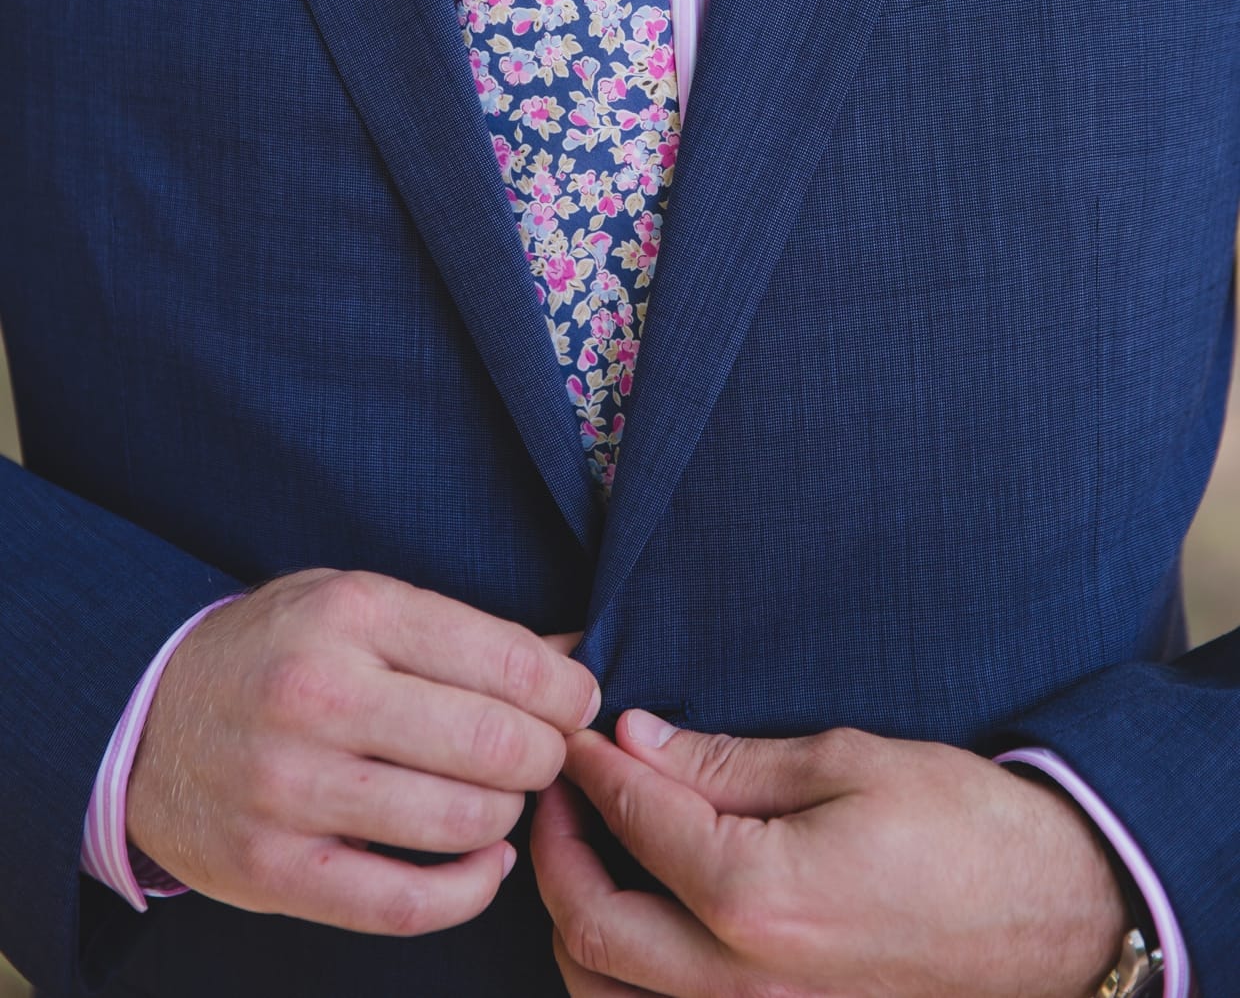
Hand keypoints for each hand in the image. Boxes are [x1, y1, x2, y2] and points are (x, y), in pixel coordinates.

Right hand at [127, 569, 597, 935]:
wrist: (144, 717)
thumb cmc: (278, 651)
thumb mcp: (359, 603)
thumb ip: (463, 631)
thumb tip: (577, 660)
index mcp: (351, 614)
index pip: (505, 658)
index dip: (566, 691)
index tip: (577, 703)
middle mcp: (319, 696)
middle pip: (491, 743)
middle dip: (545, 754)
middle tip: (544, 754)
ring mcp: (290, 787)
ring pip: (459, 822)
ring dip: (507, 815)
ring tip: (500, 797)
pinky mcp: (271, 868)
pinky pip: (403, 904)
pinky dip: (467, 891)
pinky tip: (483, 863)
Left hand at [531, 715, 1128, 997]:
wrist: (1055, 917)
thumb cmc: (961, 826)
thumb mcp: (846, 761)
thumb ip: (726, 760)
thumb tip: (635, 740)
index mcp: (758, 896)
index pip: (634, 821)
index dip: (592, 767)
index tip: (576, 732)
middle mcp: (742, 985)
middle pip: (591, 923)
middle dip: (556, 846)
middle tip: (561, 791)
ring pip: (605, 996)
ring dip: (577, 922)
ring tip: (587, 854)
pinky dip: (620, 982)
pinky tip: (636, 924)